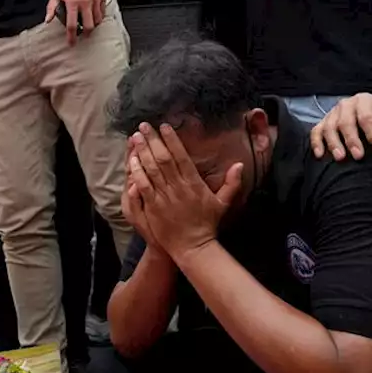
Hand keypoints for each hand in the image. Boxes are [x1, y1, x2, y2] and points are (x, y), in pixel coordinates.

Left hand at [45, 0, 105, 43]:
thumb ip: (51, 7)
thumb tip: (47, 20)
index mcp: (72, 2)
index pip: (72, 25)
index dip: (71, 37)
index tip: (71, 43)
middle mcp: (85, 2)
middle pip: (88, 26)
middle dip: (85, 34)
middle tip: (83, 36)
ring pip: (97, 20)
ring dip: (93, 26)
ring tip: (89, 26)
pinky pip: (102, 11)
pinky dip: (99, 16)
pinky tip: (95, 16)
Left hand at [126, 123, 242, 260]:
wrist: (194, 247)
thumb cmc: (207, 224)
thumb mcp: (223, 203)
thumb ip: (232, 183)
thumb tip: (239, 164)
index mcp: (194, 183)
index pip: (181, 156)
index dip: (171, 139)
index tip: (164, 126)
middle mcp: (178, 187)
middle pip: (163, 158)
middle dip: (152, 140)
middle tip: (143, 125)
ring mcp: (164, 196)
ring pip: (151, 169)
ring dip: (142, 151)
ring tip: (135, 137)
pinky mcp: (153, 206)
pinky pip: (143, 186)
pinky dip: (137, 172)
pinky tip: (131, 160)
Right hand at [309, 93, 371, 160]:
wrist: (371, 124)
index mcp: (364, 100)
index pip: (367, 117)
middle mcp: (345, 105)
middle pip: (346, 122)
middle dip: (352, 140)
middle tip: (359, 157)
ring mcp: (332, 114)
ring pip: (329, 128)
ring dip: (334, 143)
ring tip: (340, 158)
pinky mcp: (322, 124)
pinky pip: (316, 132)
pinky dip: (316, 143)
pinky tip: (320, 155)